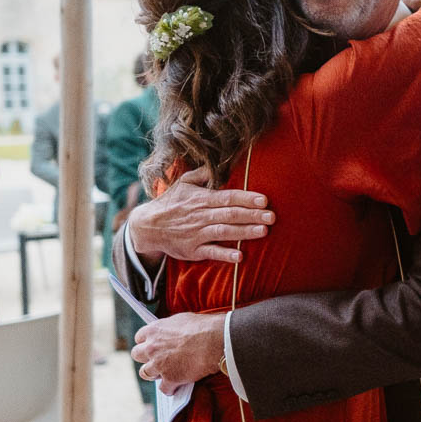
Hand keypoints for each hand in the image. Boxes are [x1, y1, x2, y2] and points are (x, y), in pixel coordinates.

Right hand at [127, 167, 271, 264]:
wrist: (148, 226)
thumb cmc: (171, 202)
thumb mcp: (184, 183)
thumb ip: (203, 174)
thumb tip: (220, 164)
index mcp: (202, 199)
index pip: (228, 198)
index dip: (246, 198)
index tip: (264, 200)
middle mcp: (201, 216)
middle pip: (230, 215)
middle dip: (252, 215)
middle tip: (272, 216)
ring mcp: (197, 234)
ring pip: (224, 232)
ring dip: (244, 232)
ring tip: (263, 231)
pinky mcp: (193, 250)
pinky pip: (211, 252)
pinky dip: (225, 254)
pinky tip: (240, 257)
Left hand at [131, 310, 225, 391]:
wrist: (216, 340)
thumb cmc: (204, 327)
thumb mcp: (182, 320)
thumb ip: (170, 328)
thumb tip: (171, 332)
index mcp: (154, 330)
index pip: (139, 337)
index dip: (147, 342)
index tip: (153, 345)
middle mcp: (152, 347)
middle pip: (137, 355)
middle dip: (146, 357)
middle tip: (157, 359)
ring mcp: (158, 364)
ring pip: (145, 373)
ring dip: (155, 373)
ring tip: (166, 373)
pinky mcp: (169, 378)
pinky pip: (164, 388)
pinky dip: (170, 388)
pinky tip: (177, 386)